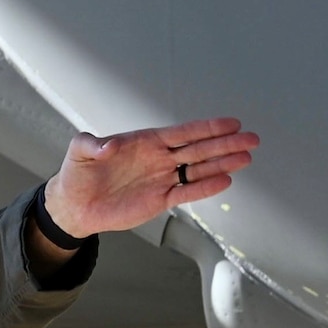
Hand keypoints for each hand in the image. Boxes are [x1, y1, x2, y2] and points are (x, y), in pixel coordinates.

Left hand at [43, 117, 260, 240]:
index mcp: (145, 142)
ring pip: (198, 169)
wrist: (74, 205)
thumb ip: (93, 145)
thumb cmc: (77, 174)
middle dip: (225, 143)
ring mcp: (162, 178)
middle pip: (198, 149)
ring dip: (222, 164)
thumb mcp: (79, 152)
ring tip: (246, 158)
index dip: (207, 128)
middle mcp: (158, 158)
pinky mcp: (160, 199)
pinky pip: (187, 192)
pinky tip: (225, 181)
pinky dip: (204, 187)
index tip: (231, 123)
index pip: (182, 133)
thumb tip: (107, 145)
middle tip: (252, 138)